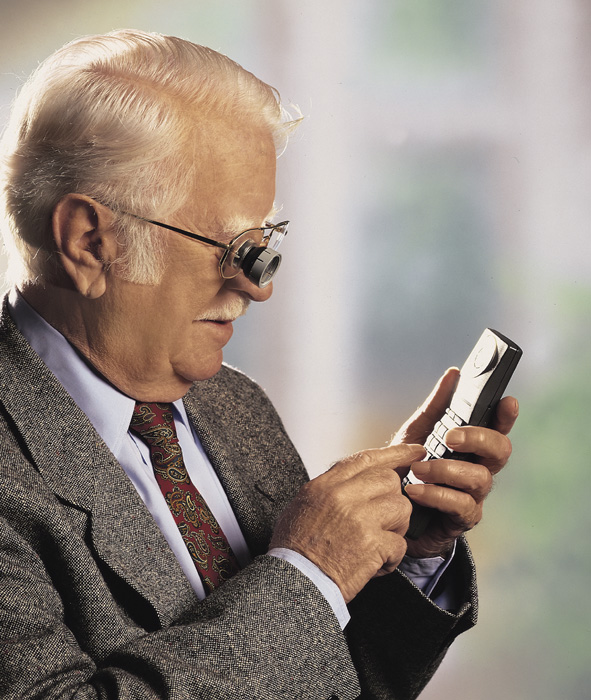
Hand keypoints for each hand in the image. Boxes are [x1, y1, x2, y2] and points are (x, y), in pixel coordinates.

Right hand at [270, 443, 425, 602]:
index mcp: (325, 485)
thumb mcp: (303, 505)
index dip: (395, 453)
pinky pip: (400, 544)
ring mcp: (359, 518)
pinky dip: (392, 558)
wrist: (293, 582)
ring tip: (379, 542)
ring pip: (402, 508)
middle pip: (389, 480)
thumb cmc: (295, 549)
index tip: (415, 452)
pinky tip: (376, 565)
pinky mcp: (372, 545)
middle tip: (385, 518)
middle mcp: (343, 496)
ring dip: (396, 527)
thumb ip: (330, 489)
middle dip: (393, 498)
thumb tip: (355, 482)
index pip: (366, 459)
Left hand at [394, 368, 518, 557]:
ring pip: (480, 478)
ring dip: (446, 470)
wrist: (389, 510)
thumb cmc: (407, 469)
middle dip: (478, 439)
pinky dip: (436, 494)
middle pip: (500, 450)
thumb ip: (436, 407)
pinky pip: (461, 504)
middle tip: (450, 436)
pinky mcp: (462, 518)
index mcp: (472, 445)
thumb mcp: (417, 433)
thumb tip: (454, 373)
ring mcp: (474, 494)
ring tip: (417, 469)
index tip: (507, 401)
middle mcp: (479, 467)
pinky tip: (415, 490)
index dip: (506, 415)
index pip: (497, 427)